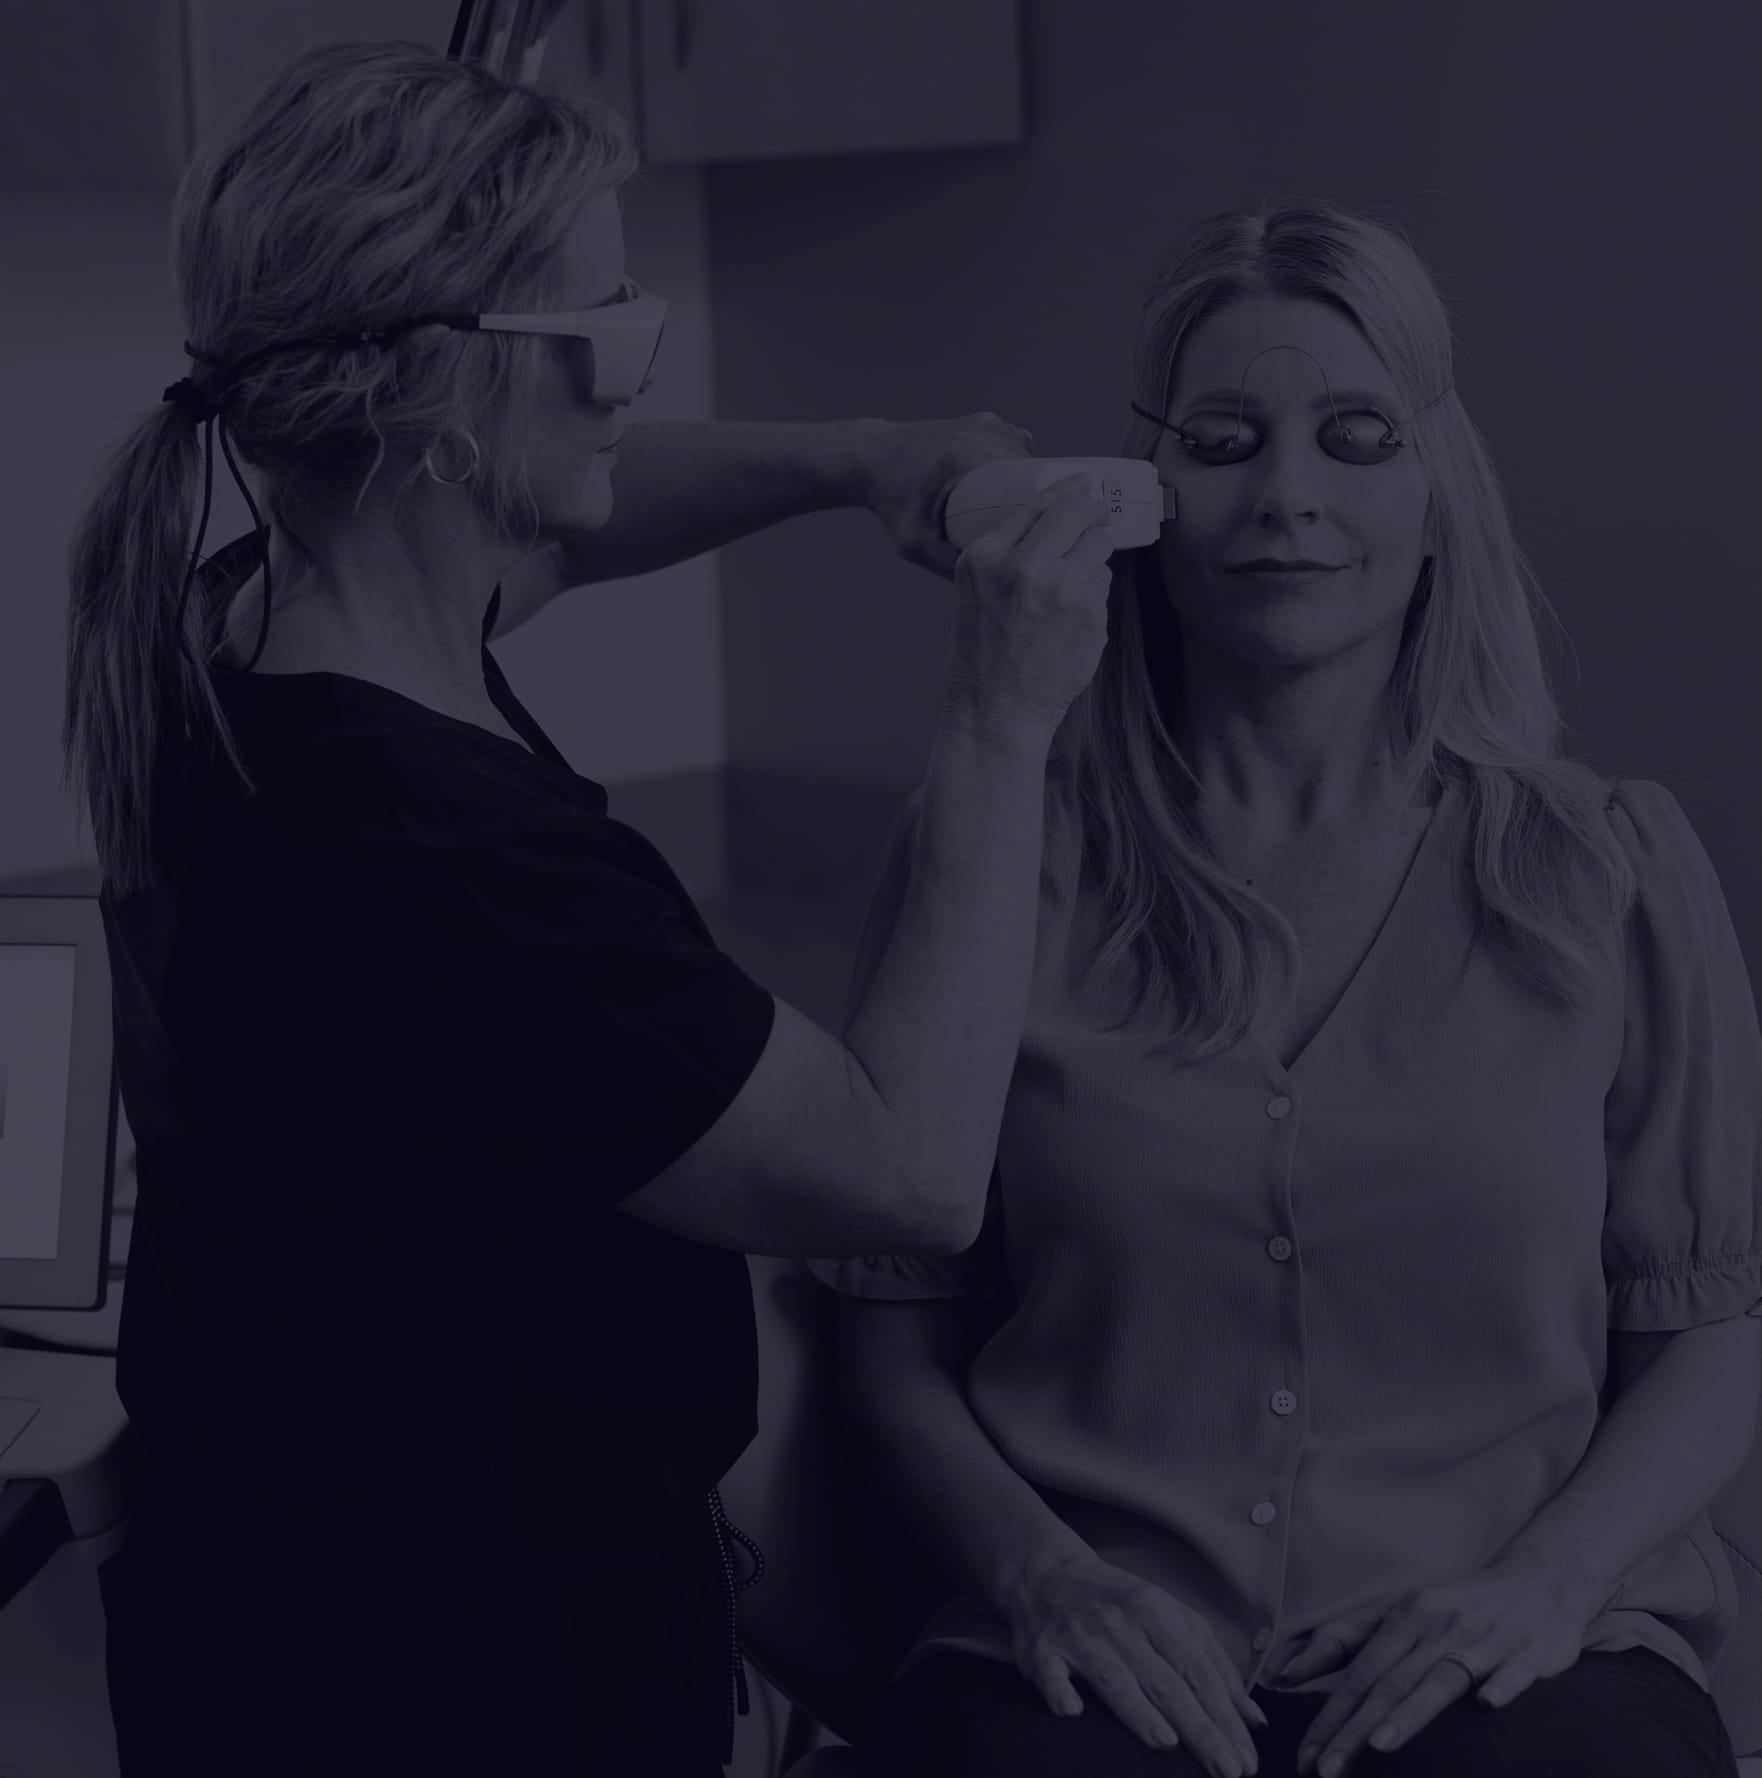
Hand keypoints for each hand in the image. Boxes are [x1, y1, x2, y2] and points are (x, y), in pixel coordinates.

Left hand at [855, 413, 1034, 576]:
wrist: (875, 457)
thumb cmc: (892, 503)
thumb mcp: (914, 542)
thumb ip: (947, 565)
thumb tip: (991, 588)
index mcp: (967, 456)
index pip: (1027, 485)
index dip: (1044, 512)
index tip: (1048, 540)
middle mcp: (985, 432)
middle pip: (1033, 475)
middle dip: (1041, 505)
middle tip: (1039, 540)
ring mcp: (990, 423)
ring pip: (1030, 462)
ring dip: (1032, 489)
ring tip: (1030, 522)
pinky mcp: (991, 422)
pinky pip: (1020, 451)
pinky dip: (1022, 472)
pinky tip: (1019, 496)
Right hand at [944, 476, 1115, 738]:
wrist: (996, 710)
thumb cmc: (983, 656)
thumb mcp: (977, 592)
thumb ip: (1009, 554)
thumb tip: (1060, 519)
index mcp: (986, 556)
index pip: (1038, 505)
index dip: (1069, 489)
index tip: (1085, 483)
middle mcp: (1023, 565)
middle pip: (1077, 513)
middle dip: (1093, 511)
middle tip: (1100, 516)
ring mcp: (1060, 589)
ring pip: (1098, 546)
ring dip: (1092, 559)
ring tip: (1070, 589)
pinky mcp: (1089, 615)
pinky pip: (1103, 586)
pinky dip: (1092, 598)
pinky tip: (1070, 623)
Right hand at [1001, 1550, 1265, 1777]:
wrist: (1046, 1571)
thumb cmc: (1120, 1603)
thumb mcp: (1171, 1617)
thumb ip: (1213, 1665)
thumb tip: (1254, 1720)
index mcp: (1157, 1610)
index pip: (1199, 1671)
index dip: (1225, 1717)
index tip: (1246, 1760)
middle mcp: (1122, 1622)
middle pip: (1165, 1681)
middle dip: (1198, 1727)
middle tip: (1226, 1769)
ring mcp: (1080, 1635)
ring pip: (1115, 1678)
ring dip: (1138, 1709)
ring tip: (1166, 1743)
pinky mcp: (1042, 1649)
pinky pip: (1050, 1672)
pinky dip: (1059, 1689)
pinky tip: (1071, 1711)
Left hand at [1282, 1555, 1601, 1776]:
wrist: (1541, 1580)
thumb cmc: (1457, 1605)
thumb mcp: (1399, 1611)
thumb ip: (1345, 1639)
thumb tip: (1288, 1673)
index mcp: (1404, 1616)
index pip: (1357, 1673)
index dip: (1329, 1716)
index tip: (1306, 1756)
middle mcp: (1438, 1626)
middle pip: (1389, 1682)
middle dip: (1354, 1729)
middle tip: (1326, 1770)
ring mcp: (1484, 1639)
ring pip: (1441, 1679)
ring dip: (1410, 1711)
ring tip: (1379, 1744)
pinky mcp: (1530, 1652)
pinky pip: (1514, 1671)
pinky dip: (1500, 1685)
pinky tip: (1486, 1704)